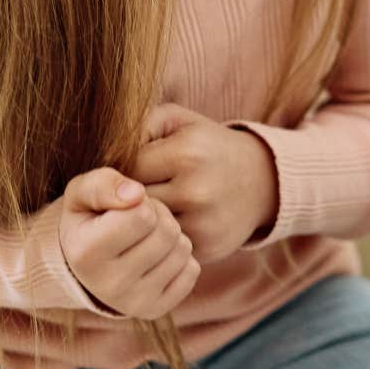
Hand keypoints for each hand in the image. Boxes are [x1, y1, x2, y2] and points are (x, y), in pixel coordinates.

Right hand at [59, 166, 199, 318]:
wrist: (84, 267)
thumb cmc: (88, 220)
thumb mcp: (82, 194)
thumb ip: (103, 184)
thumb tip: (136, 193)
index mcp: (86, 253)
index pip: (142, 214)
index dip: (141, 201)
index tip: (127, 207)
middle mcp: (108, 285)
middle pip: (167, 231)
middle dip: (159, 216)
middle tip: (141, 219)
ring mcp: (133, 303)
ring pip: (183, 249)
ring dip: (171, 235)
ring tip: (148, 237)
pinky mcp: (154, 310)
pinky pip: (191, 271)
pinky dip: (180, 258)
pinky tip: (157, 257)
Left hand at [130, 103, 279, 262]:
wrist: (263, 181)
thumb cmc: (209, 147)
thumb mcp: (180, 121)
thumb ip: (141, 123)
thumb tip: (106, 150)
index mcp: (187, 153)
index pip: (127, 169)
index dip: (120, 172)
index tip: (124, 173)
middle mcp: (196, 190)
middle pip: (133, 202)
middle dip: (127, 199)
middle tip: (129, 195)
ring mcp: (203, 223)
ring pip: (146, 228)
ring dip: (141, 221)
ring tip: (144, 211)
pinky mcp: (207, 247)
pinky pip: (164, 246)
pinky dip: (159, 239)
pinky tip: (165, 227)